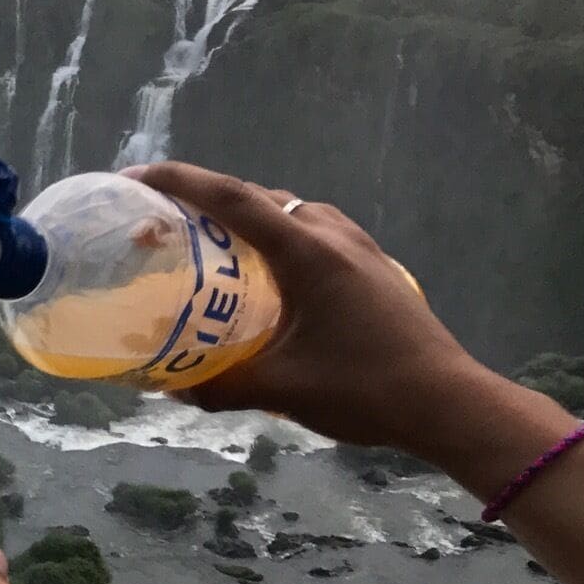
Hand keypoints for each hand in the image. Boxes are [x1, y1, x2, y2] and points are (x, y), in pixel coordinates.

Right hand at [125, 161, 484, 454]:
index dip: (178, 181)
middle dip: (206, 200)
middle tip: (166, 223)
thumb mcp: (281, 390)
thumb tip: (171, 387)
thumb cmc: (365, 390)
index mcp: (306, 252)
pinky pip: (314, 232)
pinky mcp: (375, 267)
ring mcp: (360, 248)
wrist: (449, 404)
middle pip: (258, 197)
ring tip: (213, 246)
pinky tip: (269, 276)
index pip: (231, 198)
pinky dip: (279, 237)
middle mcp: (333, 235)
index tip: (134, 178)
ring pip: (291, 211)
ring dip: (248, 218)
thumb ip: (219, 386)